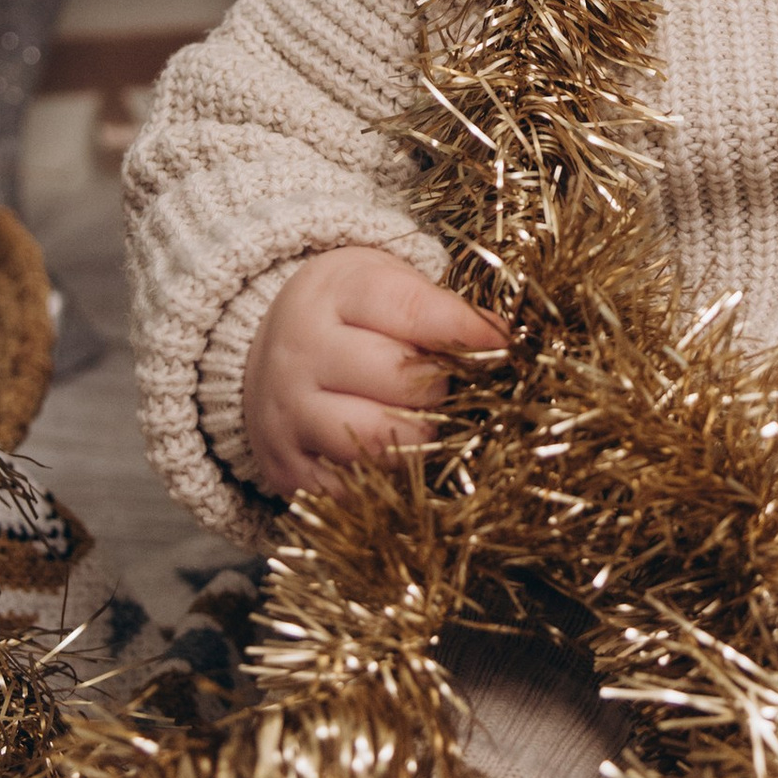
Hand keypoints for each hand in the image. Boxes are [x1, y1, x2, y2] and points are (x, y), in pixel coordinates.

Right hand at [239, 247, 504, 499]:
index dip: (463, 330)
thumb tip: (502, 340)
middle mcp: (301, 352)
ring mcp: (287, 413)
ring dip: (417, 439)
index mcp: (332, 295)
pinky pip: (352, 491)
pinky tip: (389, 456)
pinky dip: (384, 482)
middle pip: (401, 381)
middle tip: (440, 387)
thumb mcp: (386, 286)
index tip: (504, 344)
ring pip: (378, 443)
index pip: (411, 310)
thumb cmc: (350, 317)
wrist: (273, 355)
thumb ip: (440, 309)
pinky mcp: (284, 469)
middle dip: (439, 389)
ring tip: (418, 422)